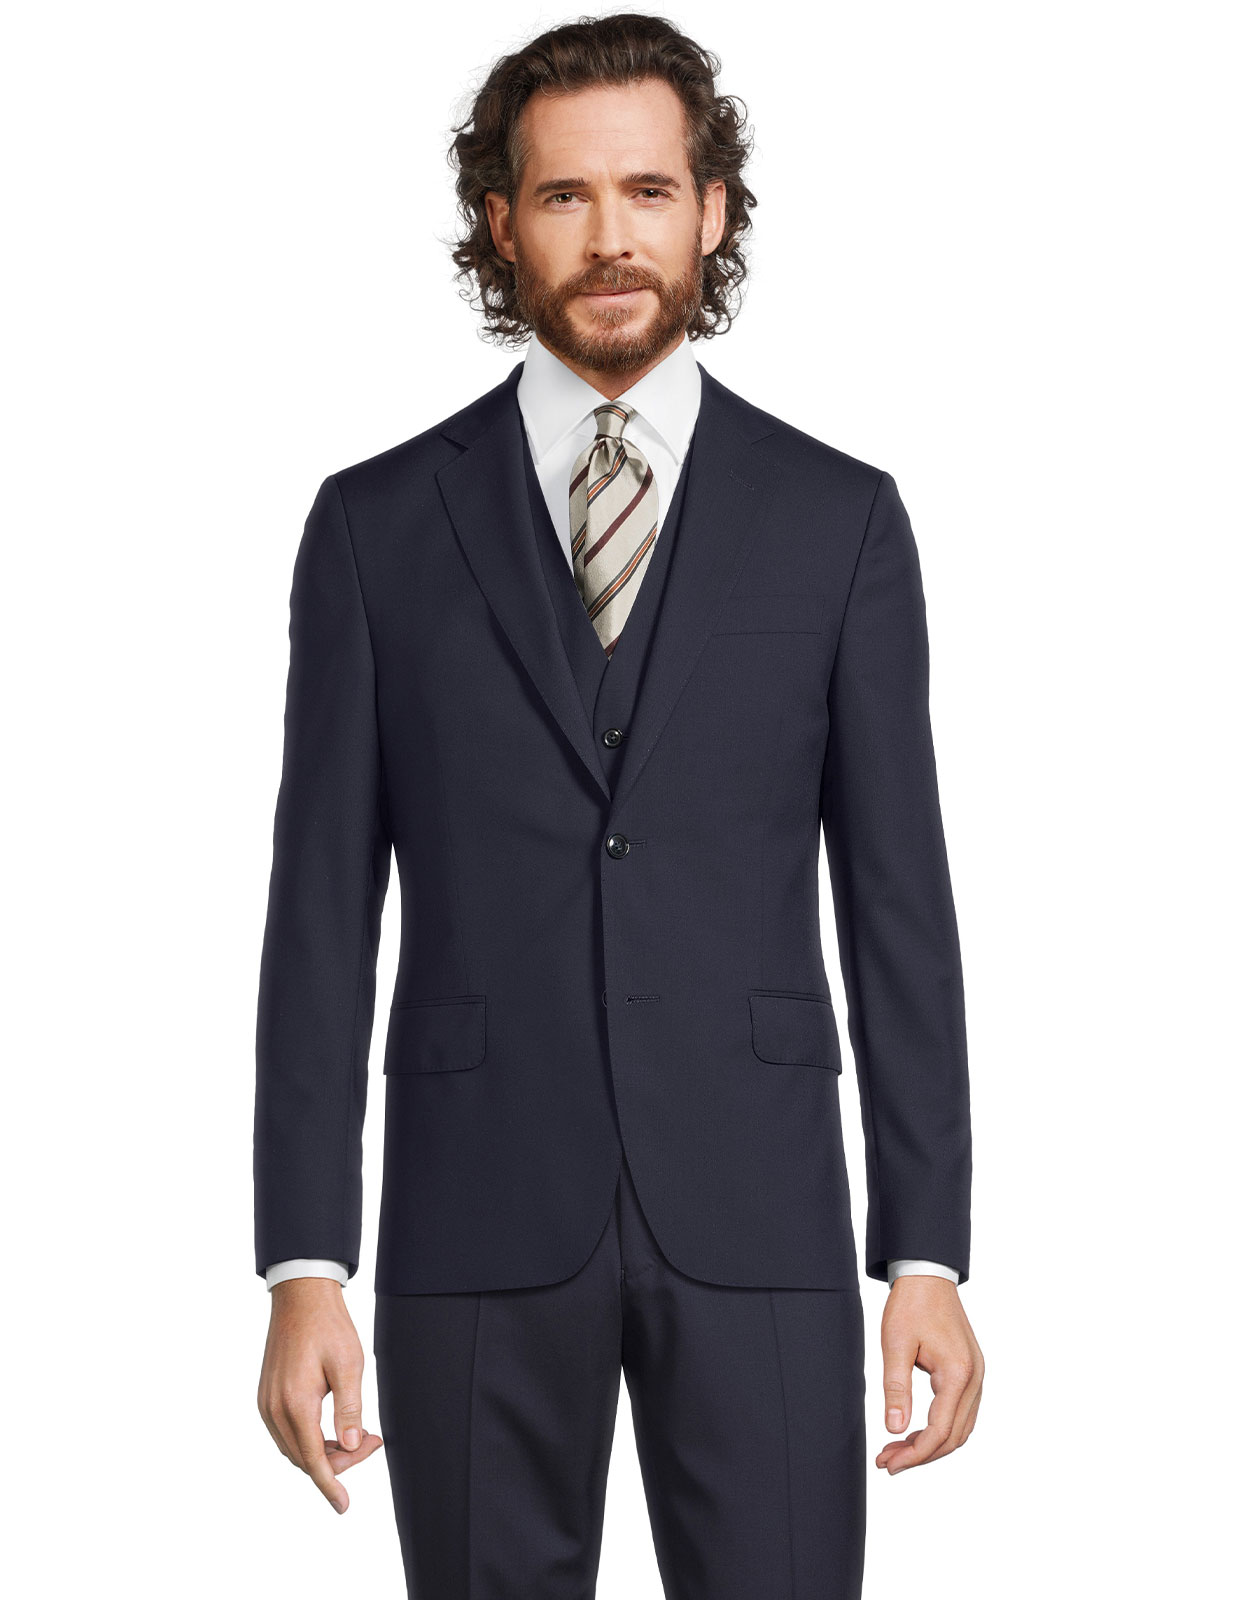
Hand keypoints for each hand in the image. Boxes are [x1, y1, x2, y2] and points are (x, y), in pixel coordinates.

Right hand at [257, 1278, 383, 1511]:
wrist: (300, 1296)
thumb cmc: (328, 1326)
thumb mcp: (349, 1364)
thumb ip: (350, 1408)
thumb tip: (352, 1446)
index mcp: (296, 1404)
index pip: (315, 1461)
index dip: (331, 1486)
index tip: (343, 1506)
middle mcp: (274, 1410)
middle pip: (306, 1458)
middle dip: (340, 1462)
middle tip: (373, 1441)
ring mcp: (266, 1404)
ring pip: (295, 1448)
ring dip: (324, 1451)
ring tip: (358, 1433)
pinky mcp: (266, 1396)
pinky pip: (286, 1433)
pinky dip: (309, 1439)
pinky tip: (333, 1426)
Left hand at [876, 1275, 982, 1473]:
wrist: (928, 1276)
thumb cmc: (911, 1305)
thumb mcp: (896, 1345)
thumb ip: (896, 1389)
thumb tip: (894, 1429)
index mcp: (958, 1374)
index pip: (939, 1432)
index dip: (914, 1455)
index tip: (889, 1464)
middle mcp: (974, 1379)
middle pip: (953, 1437)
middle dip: (920, 1454)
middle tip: (888, 1462)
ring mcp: (976, 1376)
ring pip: (959, 1428)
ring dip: (930, 1443)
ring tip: (896, 1449)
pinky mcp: (970, 1371)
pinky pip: (960, 1412)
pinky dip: (939, 1427)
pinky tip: (915, 1430)